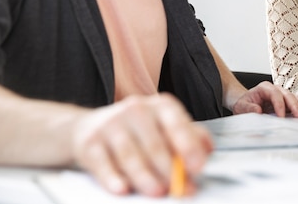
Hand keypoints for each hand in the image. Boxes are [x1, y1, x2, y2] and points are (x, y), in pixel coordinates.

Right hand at [71, 93, 212, 196]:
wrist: (88, 127)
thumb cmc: (139, 130)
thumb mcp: (166, 126)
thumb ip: (190, 136)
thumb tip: (208, 150)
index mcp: (161, 105)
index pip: (177, 123)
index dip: (188, 146)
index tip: (198, 166)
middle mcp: (136, 109)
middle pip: (155, 144)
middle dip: (169, 170)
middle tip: (180, 188)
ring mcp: (111, 124)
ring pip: (131, 156)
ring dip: (146, 177)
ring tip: (158, 191)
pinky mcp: (90, 142)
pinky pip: (103, 164)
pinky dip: (113, 178)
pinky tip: (122, 189)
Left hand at [230, 81, 297, 117]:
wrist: (247, 104)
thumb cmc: (244, 104)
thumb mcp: (241, 106)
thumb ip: (248, 108)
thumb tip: (257, 110)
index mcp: (264, 88)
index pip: (274, 93)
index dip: (279, 104)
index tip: (281, 116)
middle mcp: (276, 90)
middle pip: (288, 95)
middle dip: (295, 106)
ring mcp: (283, 95)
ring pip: (296, 98)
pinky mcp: (288, 103)